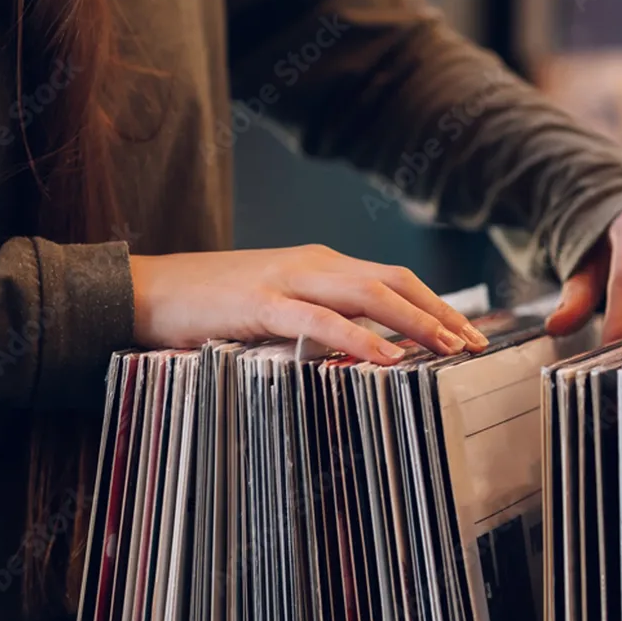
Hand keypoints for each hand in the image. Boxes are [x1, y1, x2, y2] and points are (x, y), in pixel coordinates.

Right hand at [129, 245, 489, 363]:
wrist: (145, 291)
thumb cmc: (208, 305)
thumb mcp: (274, 308)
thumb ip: (315, 319)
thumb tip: (360, 350)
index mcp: (319, 265)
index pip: (392, 279)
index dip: (435, 304)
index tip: (467, 334)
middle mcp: (312, 264)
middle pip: (394, 281)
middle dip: (441, 312)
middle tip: (476, 345)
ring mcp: (287, 279)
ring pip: (368, 293)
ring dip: (415, 320)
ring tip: (450, 348)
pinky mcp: (260, 303)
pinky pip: (319, 319)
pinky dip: (358, 336)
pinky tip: (386, 356)